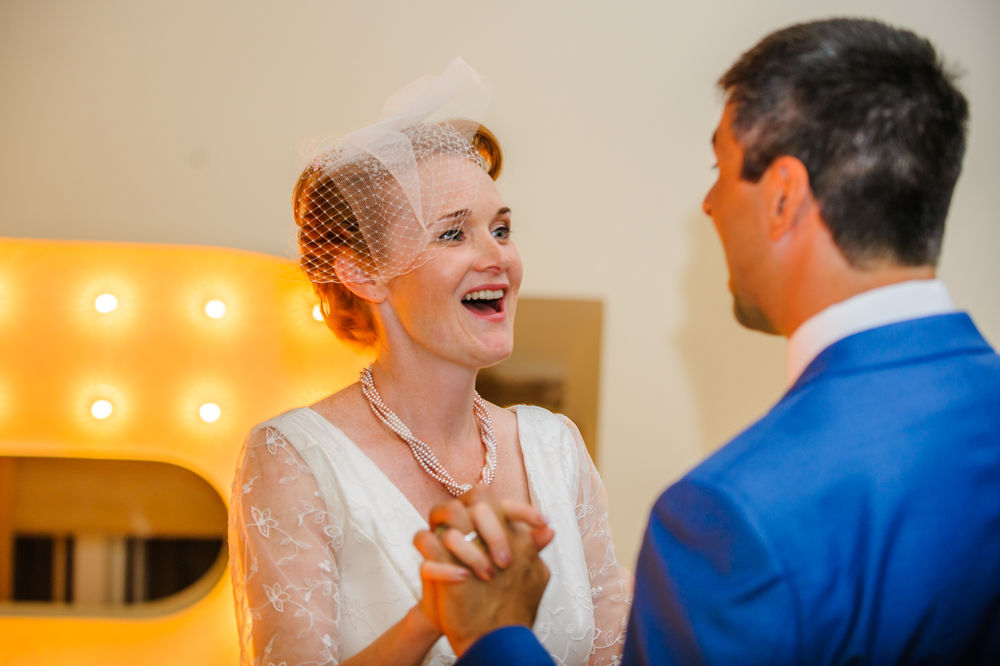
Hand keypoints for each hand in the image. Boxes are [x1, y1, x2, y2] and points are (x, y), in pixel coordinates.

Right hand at [414, 488, 552, 655]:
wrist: (471, 623)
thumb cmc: (495, 590)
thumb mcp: (515, 569)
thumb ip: (529, 548)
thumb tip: (550, 532)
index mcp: (485, 520)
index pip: (501, 502)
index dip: (522, 509)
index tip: (542, 523)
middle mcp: (464, 521)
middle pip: (475, 501)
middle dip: (494, 529)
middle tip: (508, 562)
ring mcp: (442, 536)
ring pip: (448, 513)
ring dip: (469, 546)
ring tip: (490, 573)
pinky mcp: (426, 557)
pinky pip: (424, 541)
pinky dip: (444, 563)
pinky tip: (464, 577)